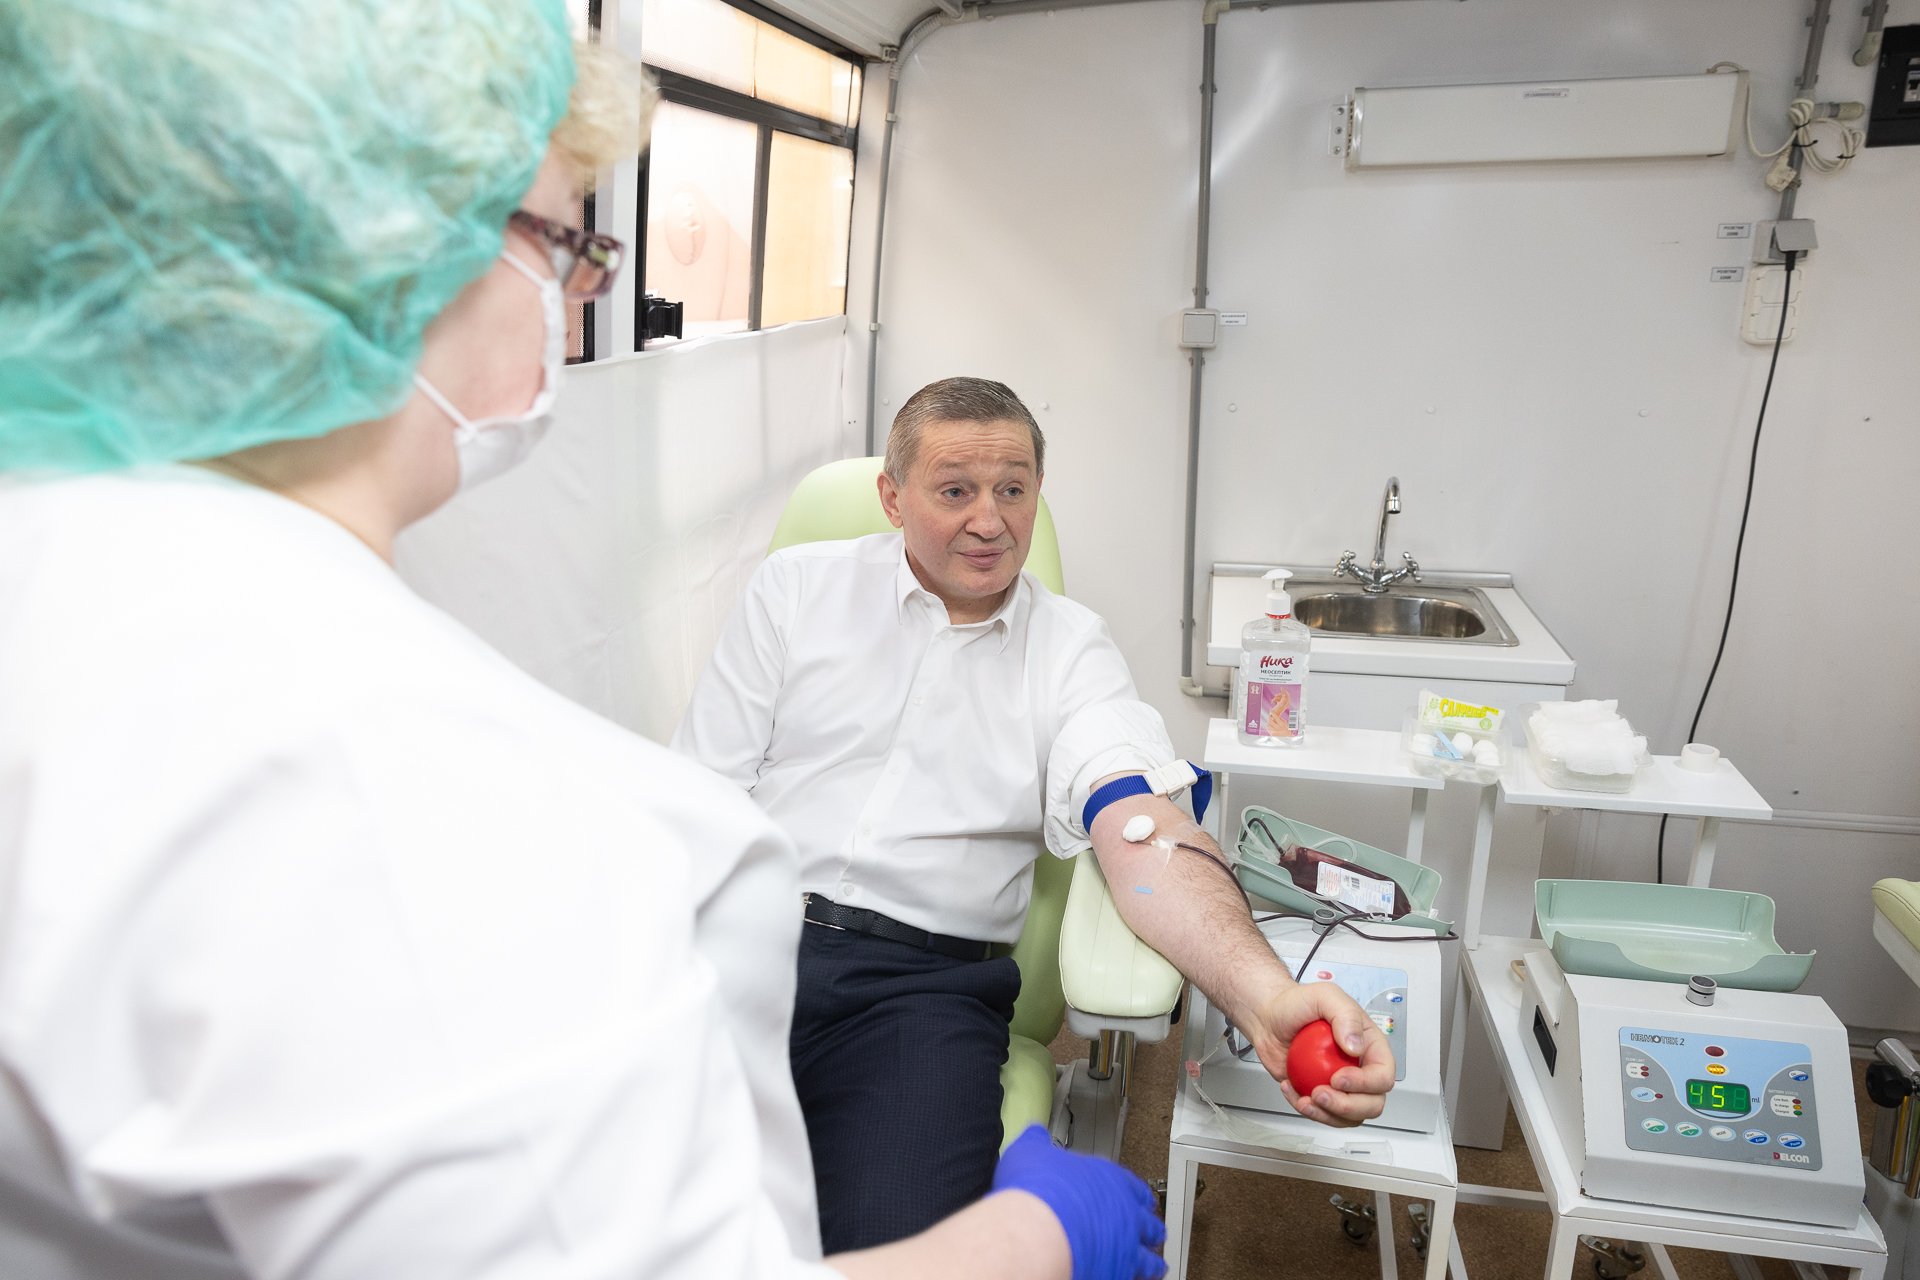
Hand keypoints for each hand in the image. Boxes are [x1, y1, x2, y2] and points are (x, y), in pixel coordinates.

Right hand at [991, 1126, 1166, 1279]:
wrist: (1039, 1229)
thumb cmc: (1037, 1192)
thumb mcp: (1030, 1152)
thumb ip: (1036, 1142)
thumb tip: (1035, 1133)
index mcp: (1109, 1180)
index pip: (1133, 1186)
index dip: (1138, 1194)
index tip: (1143, 1199)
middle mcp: (1124, 1212)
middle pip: (1148, 1222)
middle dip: (1152, 1228)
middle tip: (1156, 1232)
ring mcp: (1125, 1245)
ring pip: (1149, 1257)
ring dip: (1153, 1262)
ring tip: (1157, 1266)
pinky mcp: (1119, 1272)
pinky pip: (1136, 1279)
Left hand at [1242, 980, 1395, 1125]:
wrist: (1269, 1017)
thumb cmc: (1297, 1004)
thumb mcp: (1324, 996)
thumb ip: (1346, 1016)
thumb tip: (1356, 1047)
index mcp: (1369, 1046)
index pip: (1383, 1075)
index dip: (1366, 1084)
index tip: (1338, 1077)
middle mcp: (1360, 1068)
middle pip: (1372, 1104)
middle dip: (1347, 1106)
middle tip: (1319, 1093)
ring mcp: (1340, 1085)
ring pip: (1350, 1117)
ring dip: (1327, 1114)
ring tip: (1305, 1098)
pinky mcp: (1320, 1095)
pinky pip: (1323, 1115)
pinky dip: (1307, 1110)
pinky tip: (1291, 1090)